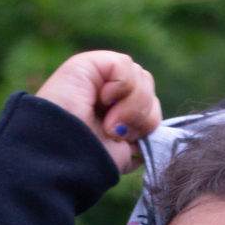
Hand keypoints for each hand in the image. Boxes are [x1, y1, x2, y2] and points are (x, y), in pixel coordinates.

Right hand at [35, 50, 161, 172]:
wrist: (62, 158)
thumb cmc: (88, 160)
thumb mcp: (126, 150)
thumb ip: (143, 131)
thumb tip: (161, 124)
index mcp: (115, 111)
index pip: (150, 104)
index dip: (148, 121)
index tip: (129, 141)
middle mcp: (106, 91)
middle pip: (148, 87)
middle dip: (143, 115)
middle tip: (118, 133)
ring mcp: (98, 76)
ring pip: (141, 77)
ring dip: (133, 106)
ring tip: (110, 124)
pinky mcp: (89, 64)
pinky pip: (125, 66)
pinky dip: (122, 88)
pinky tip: (104, 101)